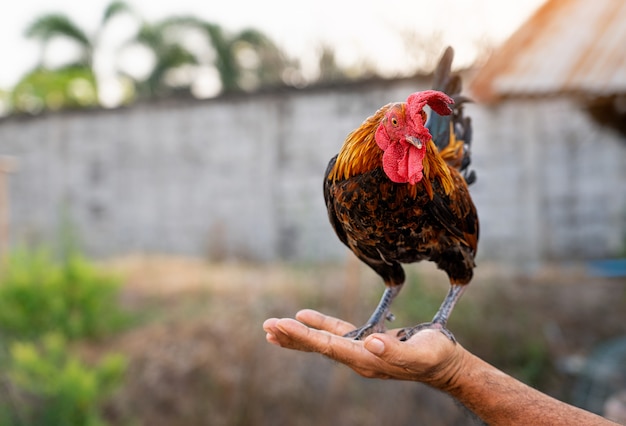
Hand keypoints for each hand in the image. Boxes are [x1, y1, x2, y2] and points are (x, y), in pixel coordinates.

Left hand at [263, 309, 464, 386]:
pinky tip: (304, 318)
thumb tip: (370, 342)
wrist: (445, 364)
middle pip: (318, 346)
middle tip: (266, 327)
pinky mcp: (365, 343)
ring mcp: (360, 351)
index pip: (328, 346)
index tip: (281, 325)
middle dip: (292, 336)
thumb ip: (395, 350)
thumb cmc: (436, 357)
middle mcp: (358, 357)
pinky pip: (336, 332)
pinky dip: (319, 325)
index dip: (303, 335)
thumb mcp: (420, 353)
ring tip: (273, 328)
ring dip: (298, 334)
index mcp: (366, 359)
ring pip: (322, 341)